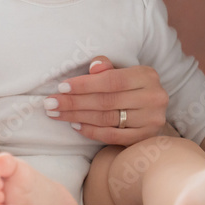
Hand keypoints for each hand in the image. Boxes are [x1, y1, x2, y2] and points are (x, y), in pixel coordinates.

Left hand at [44, 56, 168, 144]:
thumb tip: (93, 66)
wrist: (151, 111)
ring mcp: (152, 120)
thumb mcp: (122, 72)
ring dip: (78, 117)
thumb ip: (106, 68)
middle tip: (50, 104)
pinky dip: (91, 131)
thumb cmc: (130, 87)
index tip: (61, 87)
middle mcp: (154, 97)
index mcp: (147, 75)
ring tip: (58, 114)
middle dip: (74, 102)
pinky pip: (112, 136)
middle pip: (106, 101)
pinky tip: (75, 125)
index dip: (84, 85)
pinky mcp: (146, 138)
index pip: (111, 80)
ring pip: (107, 119)